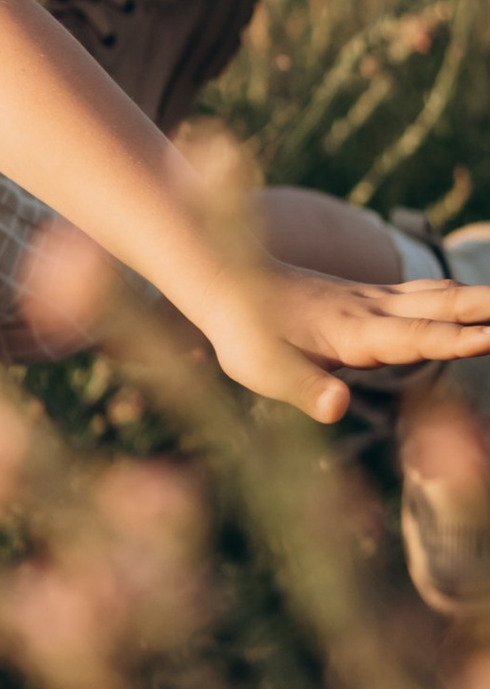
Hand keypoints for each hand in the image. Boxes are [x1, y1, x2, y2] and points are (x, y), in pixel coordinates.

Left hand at [205, 265, 489, 422]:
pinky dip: (454, 295)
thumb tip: (337, 409)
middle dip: (487, 309)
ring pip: (436, 295)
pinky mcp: (366, 298)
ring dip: (478, 298)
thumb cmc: (242, 332)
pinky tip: (469, 298)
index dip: (459, 341)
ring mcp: (371, 299)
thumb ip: (303, 389)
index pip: (417, 338)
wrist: (224, 279)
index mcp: (353, 332)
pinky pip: (421, 294)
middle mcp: (371, 310)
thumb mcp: (261, 369)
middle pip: (442, 306)